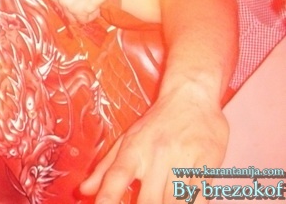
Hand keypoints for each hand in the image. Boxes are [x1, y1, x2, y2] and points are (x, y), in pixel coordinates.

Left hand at [79, 81, 228, 203]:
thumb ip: (105, 168)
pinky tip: (184, 202)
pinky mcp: (207, 164)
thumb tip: (84, 190)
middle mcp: (156, 154)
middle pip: (148, 200)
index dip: (108, 197)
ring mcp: (182, 160)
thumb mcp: (127, 140)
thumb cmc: (157, 122)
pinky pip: (199, 197)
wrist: (190, 96)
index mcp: (133, 149)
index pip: (116, 176)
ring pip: (174, 202)